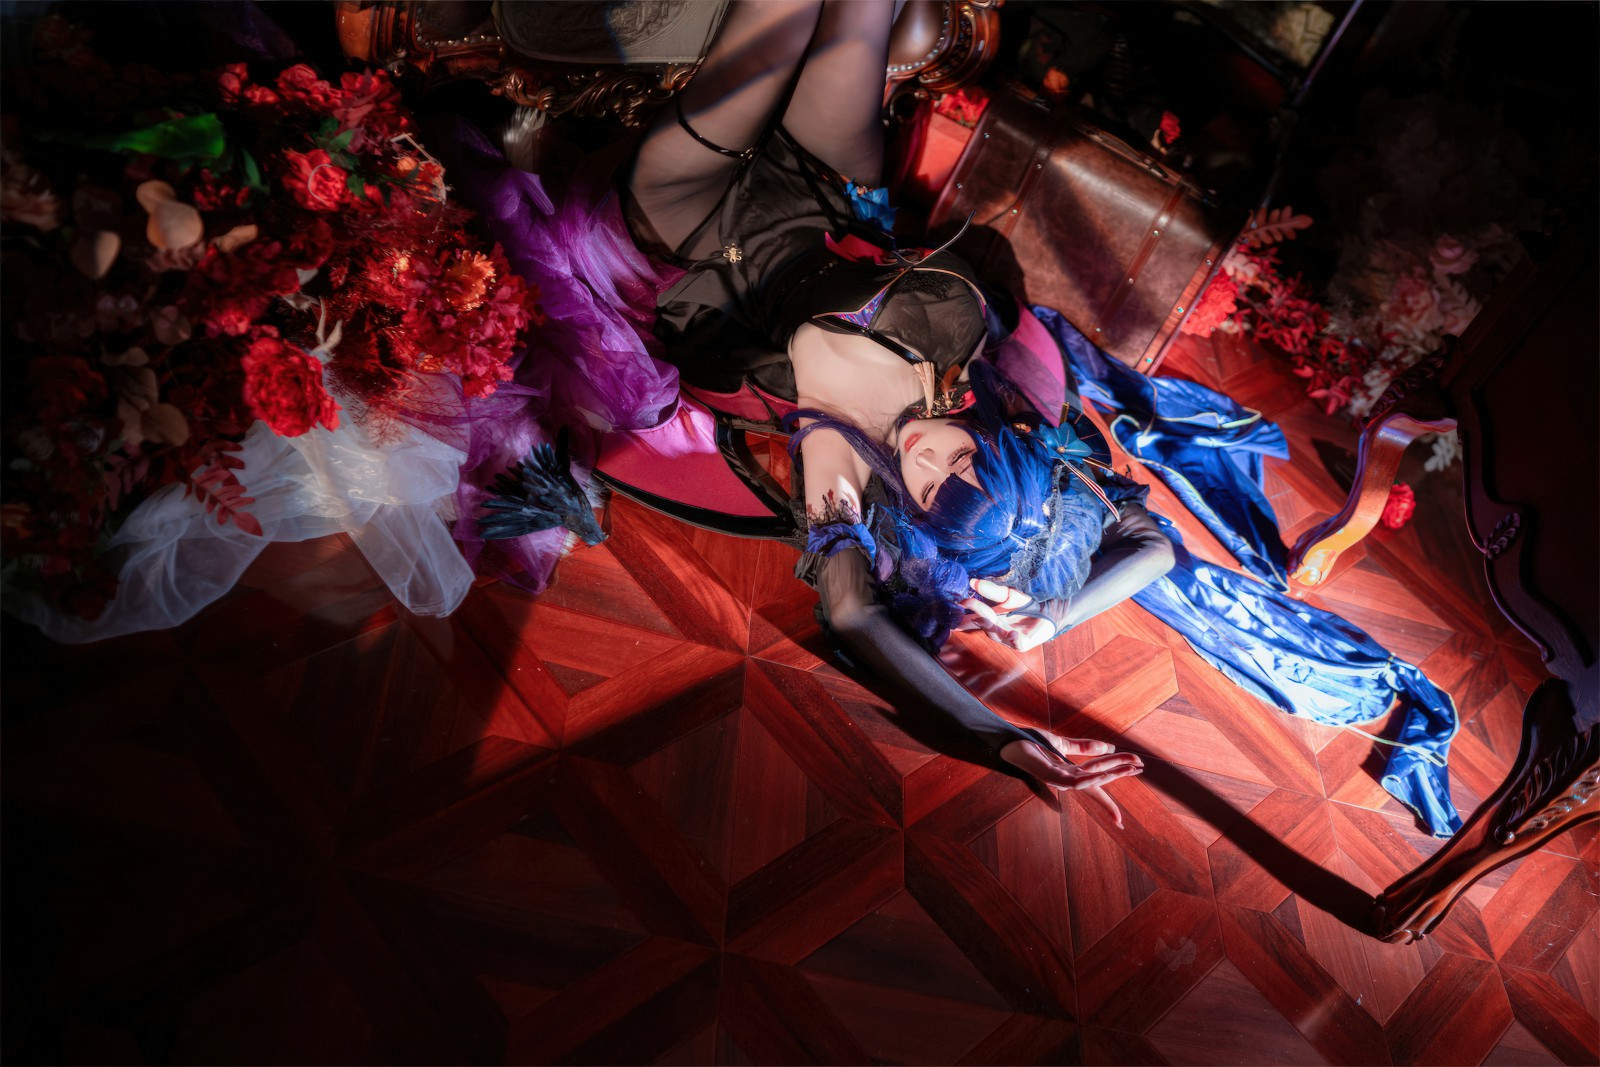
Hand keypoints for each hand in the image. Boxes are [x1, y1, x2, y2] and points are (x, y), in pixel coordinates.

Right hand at [958, 578, 1056, 651]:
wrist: (1048, 613)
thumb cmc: (1025, 605)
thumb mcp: (1008, 595)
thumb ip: (992, 591)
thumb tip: (973, 581)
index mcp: (990, 619)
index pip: (972, 620)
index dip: (961, 617)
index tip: (954, 607)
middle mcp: (996, 630)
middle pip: (983, 624)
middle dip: (977, 614)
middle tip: (968, 604)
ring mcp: (1008, 638)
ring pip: (996, 634)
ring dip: (991, 627)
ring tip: (988, 618)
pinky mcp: (1022, 643)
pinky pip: (1016, 643)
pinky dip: (1014, 639)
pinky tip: (1013, 634)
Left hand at [999, 732, 1142, 826]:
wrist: (1007, 740)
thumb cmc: (1029, 743)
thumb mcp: (1062, 744)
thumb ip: (1084, 747)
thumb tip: (1110, 748)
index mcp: (1070, 773)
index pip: (1096, 787)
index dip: (1108, 803)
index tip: (1120, 821)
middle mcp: (1067, 780)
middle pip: (1099, 778)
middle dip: (1121, 773)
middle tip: (1142, 768)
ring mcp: (1059, 780)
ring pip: (1092, 780)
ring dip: (1112, 773)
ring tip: (1131, 768)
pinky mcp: (1051, 776)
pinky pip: (1076, 780)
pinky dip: (1093, 778)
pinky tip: (1106, 773)